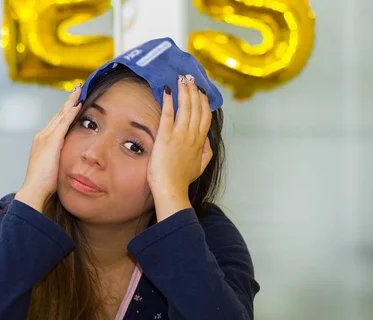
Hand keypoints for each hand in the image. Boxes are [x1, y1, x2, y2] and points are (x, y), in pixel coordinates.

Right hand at [15, 84, 82, 211]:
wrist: (34, 189)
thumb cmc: (43, 184)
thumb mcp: (52, 167)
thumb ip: (58, 158)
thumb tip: (65, 159)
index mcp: (42, 142)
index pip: (56, 122)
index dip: (65, 111)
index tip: (73, 101)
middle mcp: (42, 136)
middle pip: (58, 114)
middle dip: (68, 101)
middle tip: (77, 88)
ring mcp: (46, 138)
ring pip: (61, 115)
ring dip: (70, 102)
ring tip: (79, 90)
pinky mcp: (52, 142)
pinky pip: (63, 123)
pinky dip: (71, 113)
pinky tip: (78, 104)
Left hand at [147, 74, 212, 219]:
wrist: (171, 189)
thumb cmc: (182, 180)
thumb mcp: (200, 166)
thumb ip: (206, 152)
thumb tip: (207, 141)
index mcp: (200, 142)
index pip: (205, 115)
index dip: (204, 101)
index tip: (201, 90)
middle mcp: (192, 135)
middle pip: (197, 107)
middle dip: (194, 90)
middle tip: (190, 77)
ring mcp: (180, 135)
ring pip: (186, 107)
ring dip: (184, 91)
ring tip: (181, 79)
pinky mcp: (166, 137)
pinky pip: (168, 115)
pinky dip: (169, 101)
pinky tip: (168, 90)